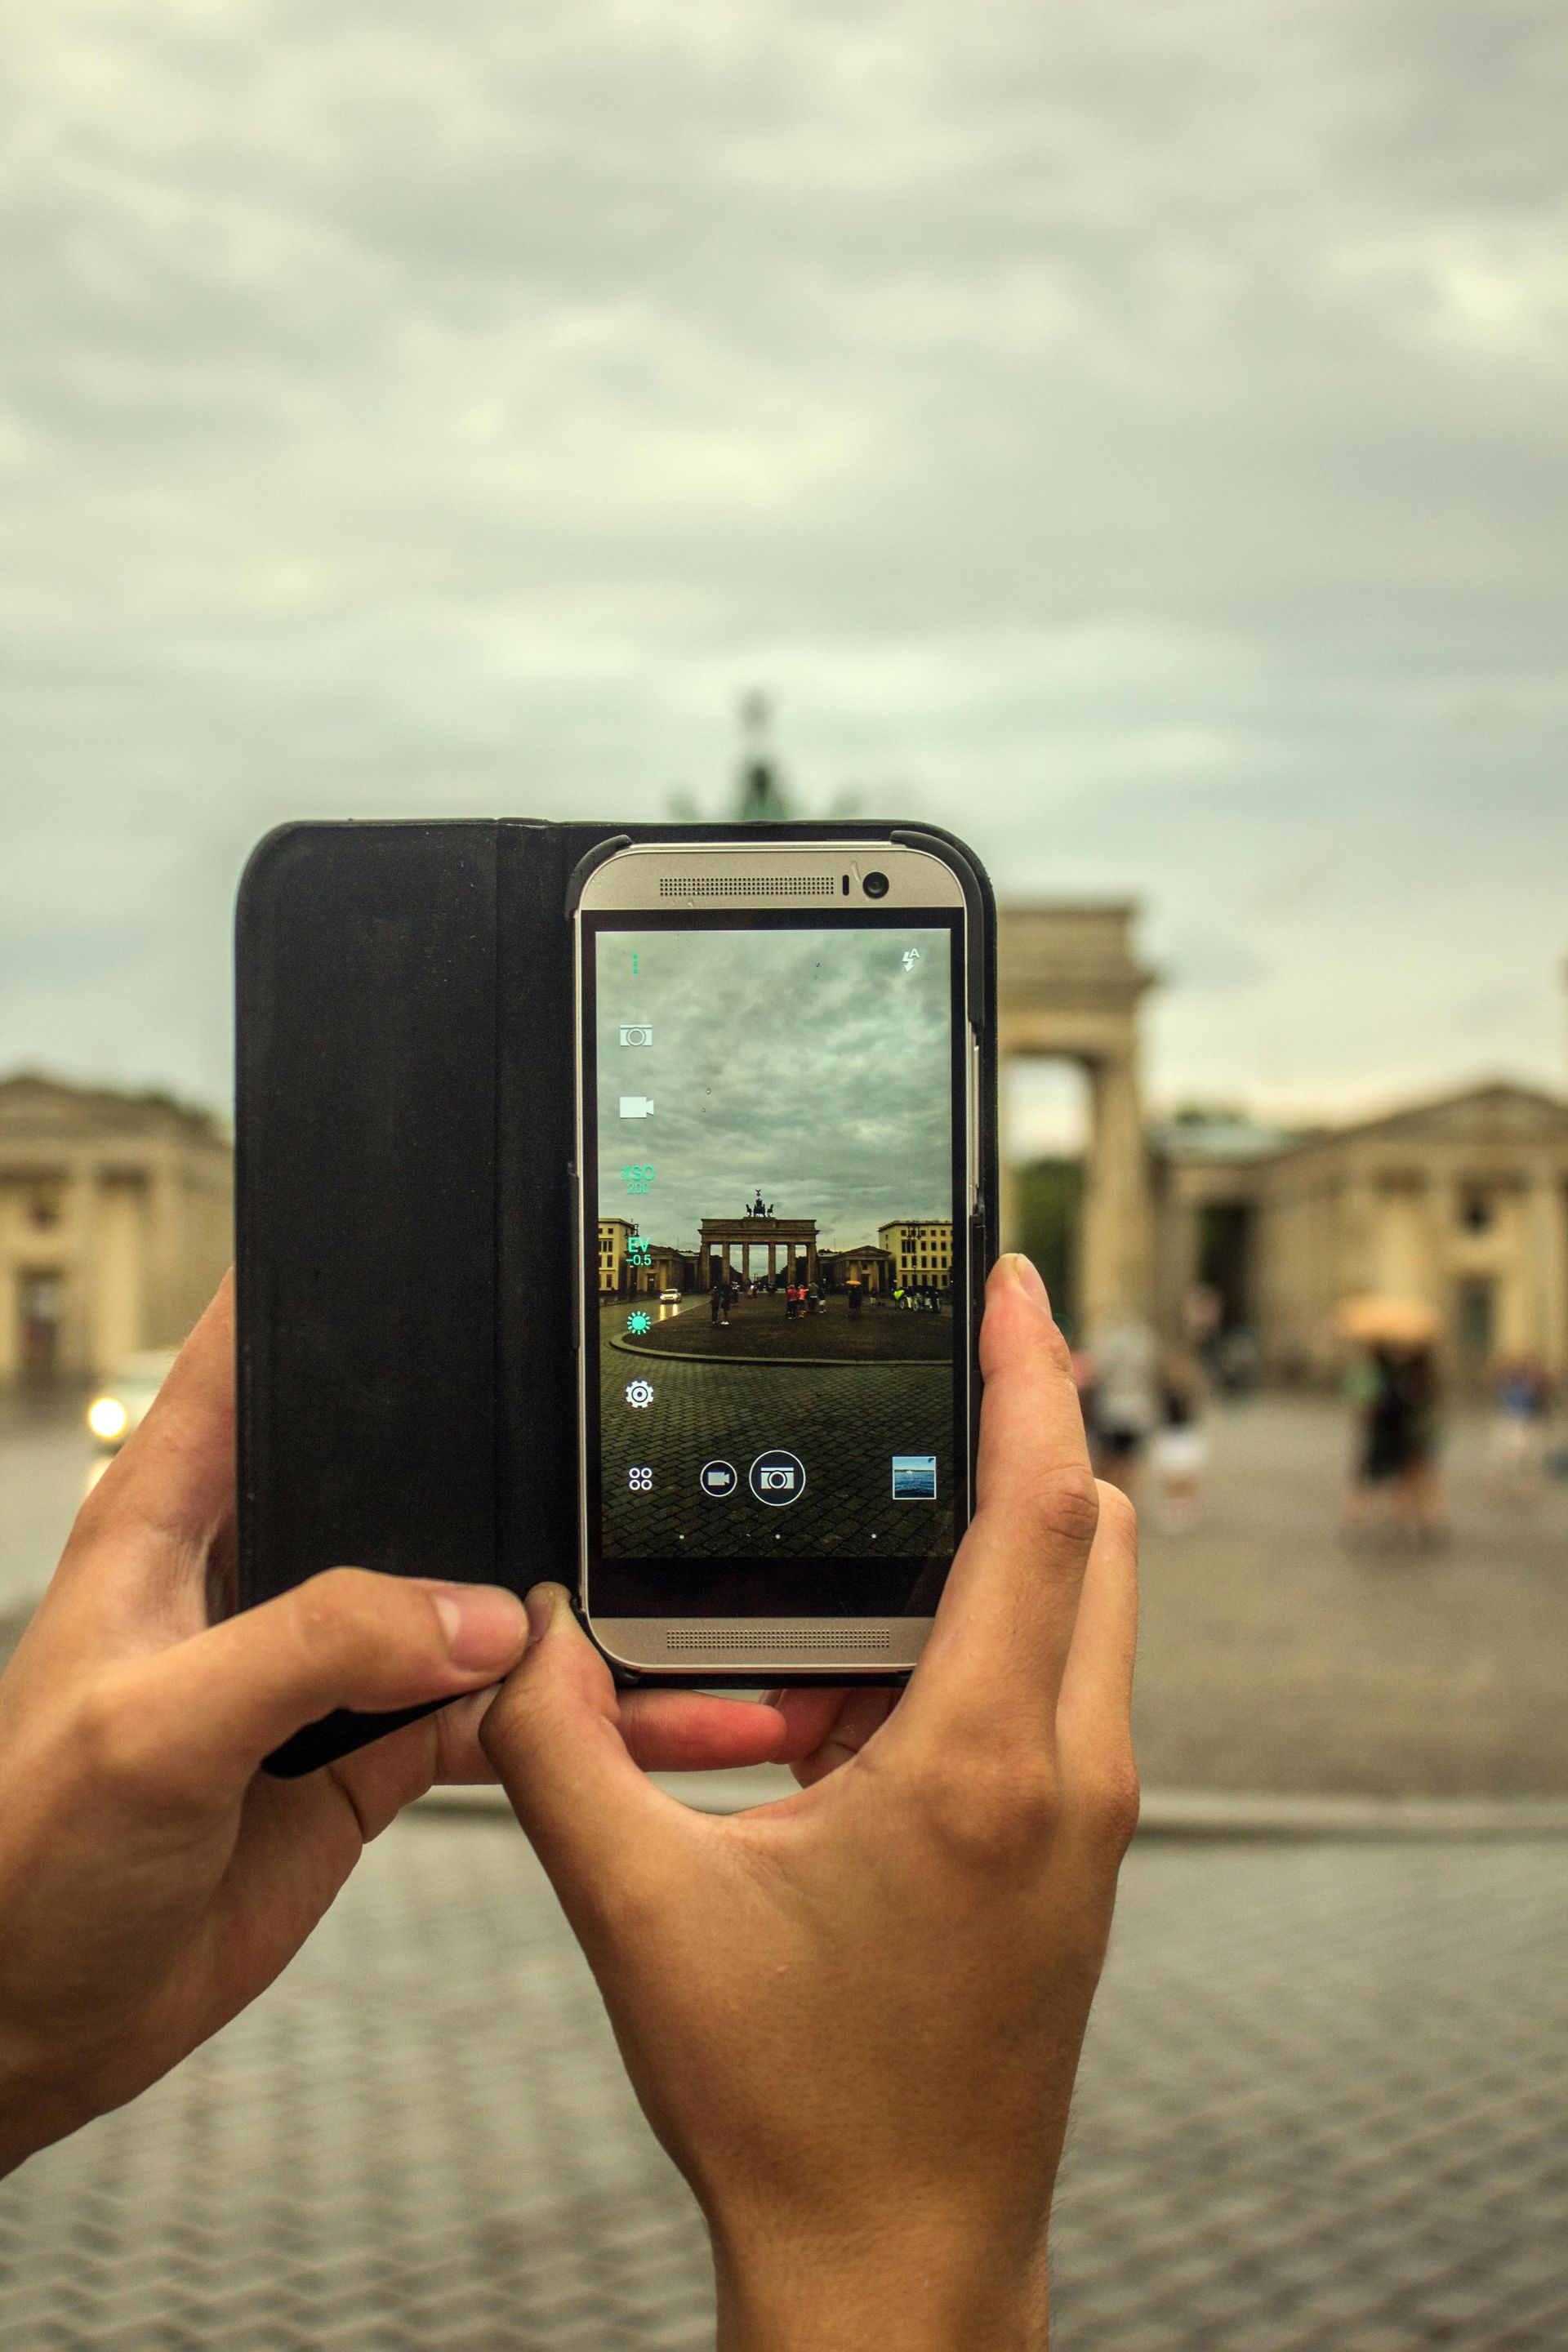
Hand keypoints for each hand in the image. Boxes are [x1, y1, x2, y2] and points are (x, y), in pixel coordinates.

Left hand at [0, 1274, 803, 2176]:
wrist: (29, 2028)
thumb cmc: (22, 1862)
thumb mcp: (157, 1727)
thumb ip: (318, 1648)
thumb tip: (483, 1616)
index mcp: (174, 1516)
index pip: (251, 1356)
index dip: (330, 1290)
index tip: (430, 1241)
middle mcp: (259, 1573)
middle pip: (398, 1472)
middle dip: (496, 1464)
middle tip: (602, 1449)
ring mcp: (321, 1665)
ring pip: (463, 1601)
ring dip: (551, 1612)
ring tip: (652, 1605)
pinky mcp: (365, 1756)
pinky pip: (487, 1716)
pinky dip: (560, 1719)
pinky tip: (628, 1716)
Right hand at [482, 1254, 1138, 2351]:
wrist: (896, 2264)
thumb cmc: (789, 2108)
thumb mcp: (637, 1908)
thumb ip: (559, 1748)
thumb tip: (519, 1632)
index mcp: (976, 1765)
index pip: (1036, 1510)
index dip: (1031, 1373)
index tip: (1016, 1281)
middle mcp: (1067, 1776)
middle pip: (1093, 1534)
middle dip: (1025, 1432)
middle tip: (944, 1364)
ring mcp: (1088, 1820)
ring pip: (1081, 1610)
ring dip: (995, 1549)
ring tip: (857, 1554)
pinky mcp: (1077, 1855)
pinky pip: (1054, 1688)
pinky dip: (982, 1640)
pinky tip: (858, 1684)